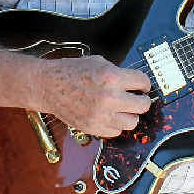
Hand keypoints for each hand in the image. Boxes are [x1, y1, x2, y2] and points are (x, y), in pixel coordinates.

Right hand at [35, 55, 151, 137]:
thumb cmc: (71, 72)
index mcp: (112, 77)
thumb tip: (134, 82)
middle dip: (142, 100)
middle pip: (143, 106)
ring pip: (132, 122)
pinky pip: (116, 131)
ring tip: (123, 108)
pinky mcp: (94, 128)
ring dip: (130, 115)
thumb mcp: (98, 62)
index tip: (143, 86)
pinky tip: (109, 115)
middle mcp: (109, 97)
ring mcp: (101, 115)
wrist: (49, 86)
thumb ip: (118, 72)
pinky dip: (115, 124)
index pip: (143, 82)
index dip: (144, 84)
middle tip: (137, 98)